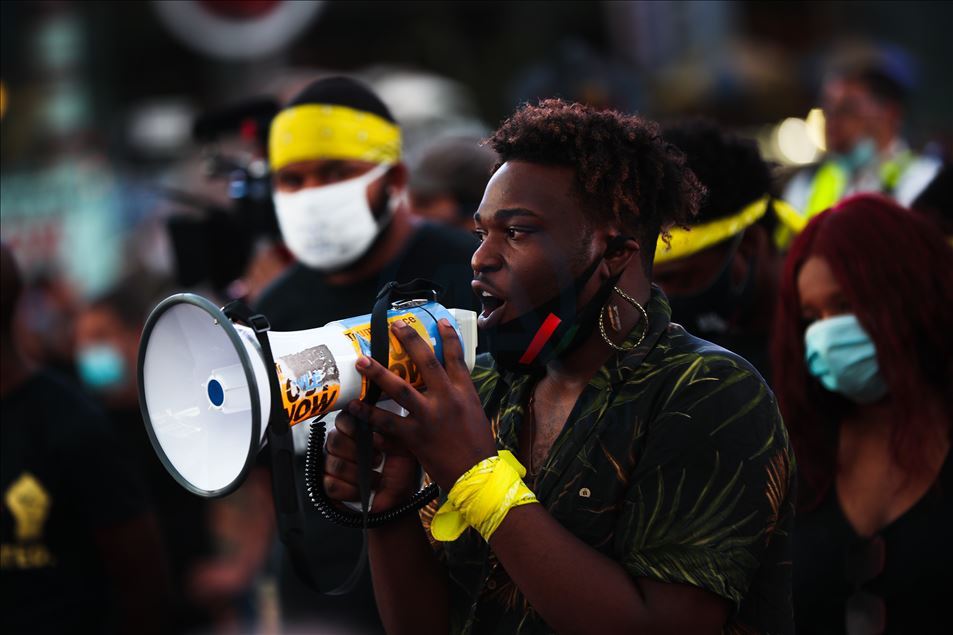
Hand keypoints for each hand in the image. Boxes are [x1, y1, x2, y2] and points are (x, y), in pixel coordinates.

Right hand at [324, 411, 420, 511]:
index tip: (372, 437)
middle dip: (358, 452)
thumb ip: (391, 434)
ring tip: (374, 478)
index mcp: (357, 430)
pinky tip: (362, 491)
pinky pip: (331, 484)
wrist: (397, 500)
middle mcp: (340, 445)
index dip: (354, 427)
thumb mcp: (404, 449)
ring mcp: (331, 465)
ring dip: (358, 474)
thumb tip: (375, 431)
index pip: (343, 419)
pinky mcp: (328, 485)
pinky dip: (351, 490)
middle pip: (334, 440)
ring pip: (334, 464)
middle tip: (377, 460)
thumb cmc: (400, 471)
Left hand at [346, 318, 496, 490]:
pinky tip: (354, 406)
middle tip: (395, 326)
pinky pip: (386, 422)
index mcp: (465, 392)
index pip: (457, 357)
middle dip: (410, 341)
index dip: (448, 336)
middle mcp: (447, 399)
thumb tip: (442, 386)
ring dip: (379, 373)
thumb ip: (458, 398)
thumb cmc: (478, 447)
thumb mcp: (474, 414)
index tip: (438, 321)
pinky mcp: (415, 436)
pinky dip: (369, 414)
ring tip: (362, 361)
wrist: (478, 476)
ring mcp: (430, 417)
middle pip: (426, 362)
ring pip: (400, 389)